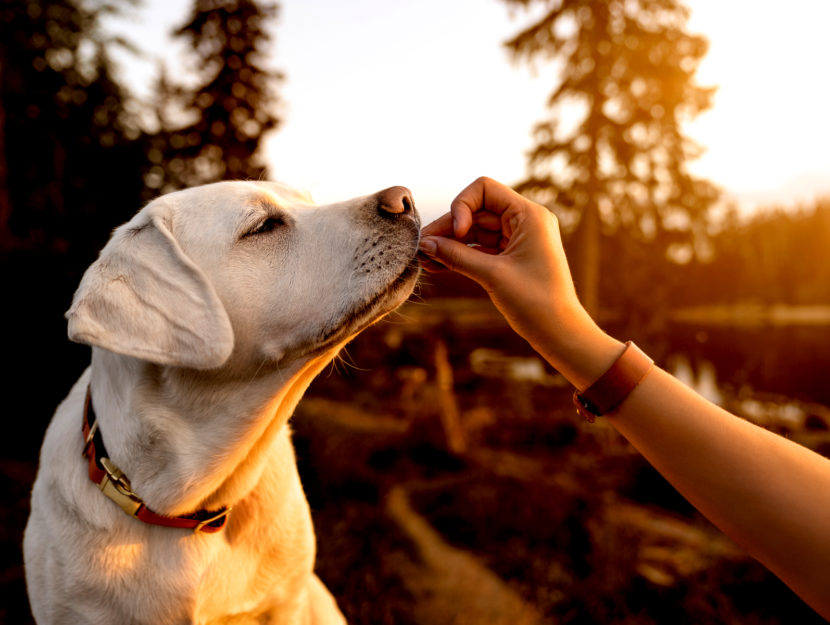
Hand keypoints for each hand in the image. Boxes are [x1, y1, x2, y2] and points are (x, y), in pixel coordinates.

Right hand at [419, 177, 621, 387]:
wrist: (559, 332)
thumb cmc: (535, 302)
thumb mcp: (492, 275)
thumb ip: (456, 256)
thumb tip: (425, 244)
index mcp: (529, 215)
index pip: (485, 189)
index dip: (462, 205)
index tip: (456, 233)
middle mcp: (525, 220)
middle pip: (476, 211)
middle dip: (449, 228)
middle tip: (421, 247)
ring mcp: (518, 238)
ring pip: (476, 230)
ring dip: (451, 243)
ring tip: (424, 259)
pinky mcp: (512, 256)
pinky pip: (481, 248)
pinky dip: (461, 254)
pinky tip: (437, 264)